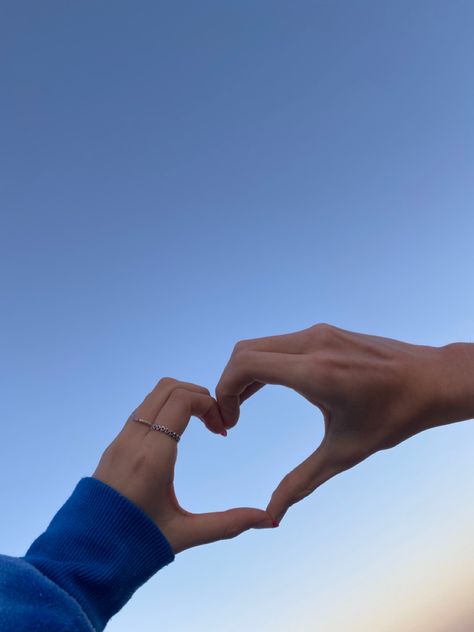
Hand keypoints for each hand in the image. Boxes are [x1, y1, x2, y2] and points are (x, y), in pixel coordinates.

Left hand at [92, 377, 273, 552]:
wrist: (85, 556)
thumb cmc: (135, 546)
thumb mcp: (185, 535)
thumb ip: (228, 524)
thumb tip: (270, 521)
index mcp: (152, 457)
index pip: (182, 401)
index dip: (209, 404)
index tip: (223, 430)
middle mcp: (133, 441)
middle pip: (168, 388)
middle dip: (198, 395)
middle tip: (215, 423)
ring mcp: (119, 441)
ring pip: (153, 396)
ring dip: (180, 400)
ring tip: (200, 427)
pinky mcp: (113, 446)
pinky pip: (142, 411)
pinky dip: (165, 410)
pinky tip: (178, 437)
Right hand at [215, 323, 471, 522]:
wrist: (431, 380)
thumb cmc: (394, 416)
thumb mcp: (345, 453)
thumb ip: (301, 482)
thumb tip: (272, 516)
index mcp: (315, 371)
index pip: (246, 365)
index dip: (224, 391)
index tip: (228, 422)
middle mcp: (313, 343)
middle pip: (245, 351)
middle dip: (227, 384)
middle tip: (229, 419)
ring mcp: (318, 332)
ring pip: (259, 345)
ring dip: (243, 375)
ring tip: (241, 408)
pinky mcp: (324, 332)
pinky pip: (279, 344)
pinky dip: (262, 365)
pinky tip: (262, 390)